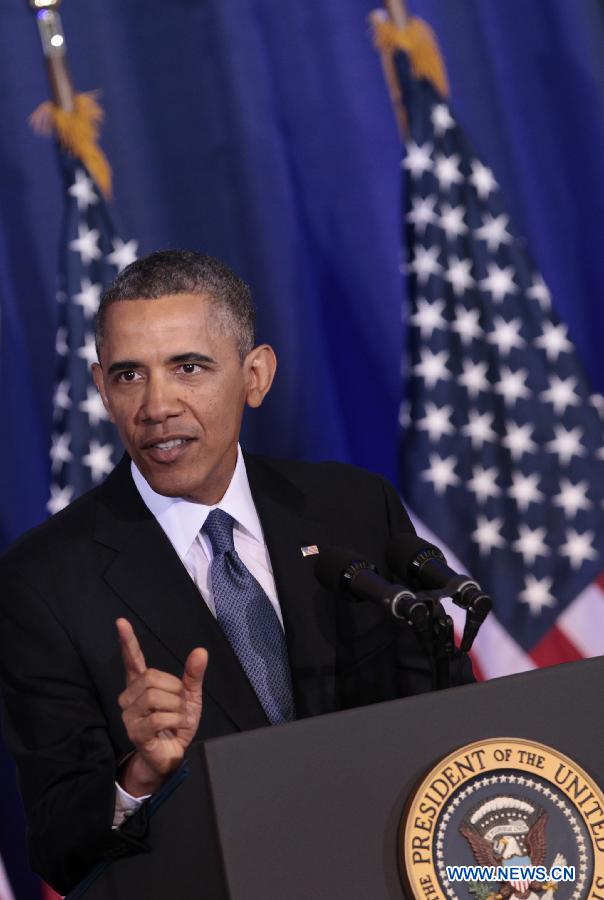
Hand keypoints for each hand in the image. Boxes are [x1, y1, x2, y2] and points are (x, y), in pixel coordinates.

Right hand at [116, 617, 207, 796]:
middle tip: (181, 706)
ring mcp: (130, 715)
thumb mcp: (189, 697)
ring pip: (155, 697)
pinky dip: (175, 721)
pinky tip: (176, 728)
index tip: (121, 622)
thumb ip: (193, 675)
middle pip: (151, 677)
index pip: (132, 659)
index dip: (127, 641)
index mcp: (142, 685)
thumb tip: (200, 651)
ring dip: (176, 708)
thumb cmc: (176, 725)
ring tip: (178, 719)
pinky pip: (158, 718)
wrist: (172, 757)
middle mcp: (130, 698)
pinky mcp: (135, 733)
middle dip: (175, 690)